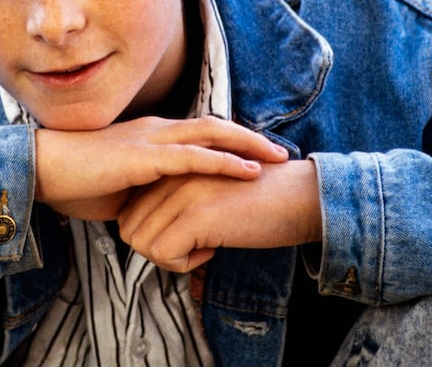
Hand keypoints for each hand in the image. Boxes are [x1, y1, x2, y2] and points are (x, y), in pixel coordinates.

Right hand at [34, 116, 288, 219]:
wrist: (40, 170)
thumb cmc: (72, 182)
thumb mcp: (118, 190)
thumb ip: (143, 196)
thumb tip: (158, 218)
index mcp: (148, 137)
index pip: (197, 133)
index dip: (229, 141)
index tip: (256, 154)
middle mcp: (154, 130)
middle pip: (213, 126)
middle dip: (249, 138)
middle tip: (280, 152)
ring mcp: (151, 140)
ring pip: (211, 134)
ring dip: (248, 145)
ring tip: (276, 157)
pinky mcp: (145, 157)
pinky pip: (194, 157)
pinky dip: (225, 162)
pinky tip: (248, 171)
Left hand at [116, 158, 320, 271]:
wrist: (302, 197)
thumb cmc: (261, 201)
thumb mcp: (209, 192)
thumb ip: (178, 202)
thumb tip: (155, 235)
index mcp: (173, 166)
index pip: (130, 211)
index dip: (152, 234)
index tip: (186, 236)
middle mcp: (172, 174)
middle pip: (129, 227)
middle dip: (156, 248)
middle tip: (193, 247)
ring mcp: (182, 191)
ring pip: (141, 242)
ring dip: (169, 257)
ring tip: (203, 246)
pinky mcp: (197, 213)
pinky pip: (164, 253)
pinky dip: (183, 264)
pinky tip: (213, 250)